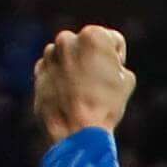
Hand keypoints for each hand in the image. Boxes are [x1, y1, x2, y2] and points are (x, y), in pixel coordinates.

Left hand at [34, 26, 134, 141]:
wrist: (77, 131)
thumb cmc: (106, 104)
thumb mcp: (126, 79)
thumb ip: (115, 62)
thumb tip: (106, 64)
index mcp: (93, 35)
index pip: (114, 41)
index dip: (118, 60)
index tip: (114, 76)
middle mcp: (67, 39)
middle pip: (87, 46)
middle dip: (93, 60)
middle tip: (99, 84)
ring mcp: (50, 55)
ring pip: (68, 57)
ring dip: (76, 69)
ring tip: (83, 93)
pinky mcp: (39, 71)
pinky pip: (54, 70)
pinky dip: (61, 79)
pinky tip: (70, 97)